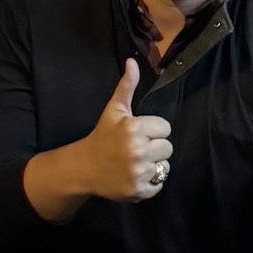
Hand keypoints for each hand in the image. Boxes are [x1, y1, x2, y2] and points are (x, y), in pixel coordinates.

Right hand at [75, 60, 172, 200]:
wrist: (84, 167)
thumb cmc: (102, 136)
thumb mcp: (114, 110)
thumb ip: (127, 86)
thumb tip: (132, 62)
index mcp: (133, 128)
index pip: (165, 128)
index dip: (153, 130)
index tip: (139, 133)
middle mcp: (137, 150)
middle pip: (168, 147)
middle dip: (155, 148)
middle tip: (137, 149)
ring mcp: (138, 172)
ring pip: (165, 166)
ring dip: (154, 165)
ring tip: (136, 162)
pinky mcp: (138, 190)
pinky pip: (160, 184)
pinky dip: (150, 182)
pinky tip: (135, 175)